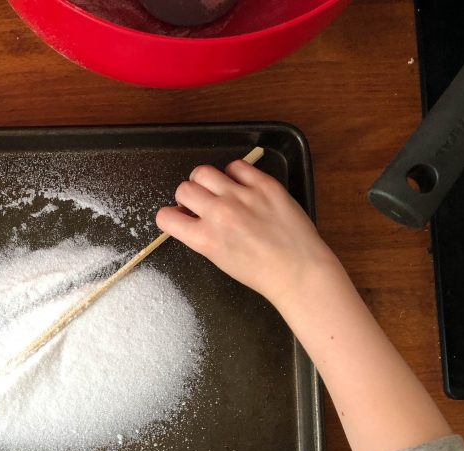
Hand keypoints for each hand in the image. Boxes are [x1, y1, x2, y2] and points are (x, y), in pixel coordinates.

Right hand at [155, 160, 339, 308]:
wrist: (298, 269)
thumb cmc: (260, 272)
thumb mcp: (219, 259)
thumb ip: (201, 236)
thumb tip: (190, 216)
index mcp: (205, 239)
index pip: (166, 216)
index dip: (170, 217)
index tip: (179, 217)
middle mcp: (219, 214)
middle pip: (183, 189)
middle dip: (188, 197)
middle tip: (202, 204)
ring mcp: (242, 196)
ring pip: (203, 171)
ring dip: (206, 181)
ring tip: (218, 190)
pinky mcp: (264, 184)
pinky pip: (237, 166)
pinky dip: (235, 174)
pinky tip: (242, 186)